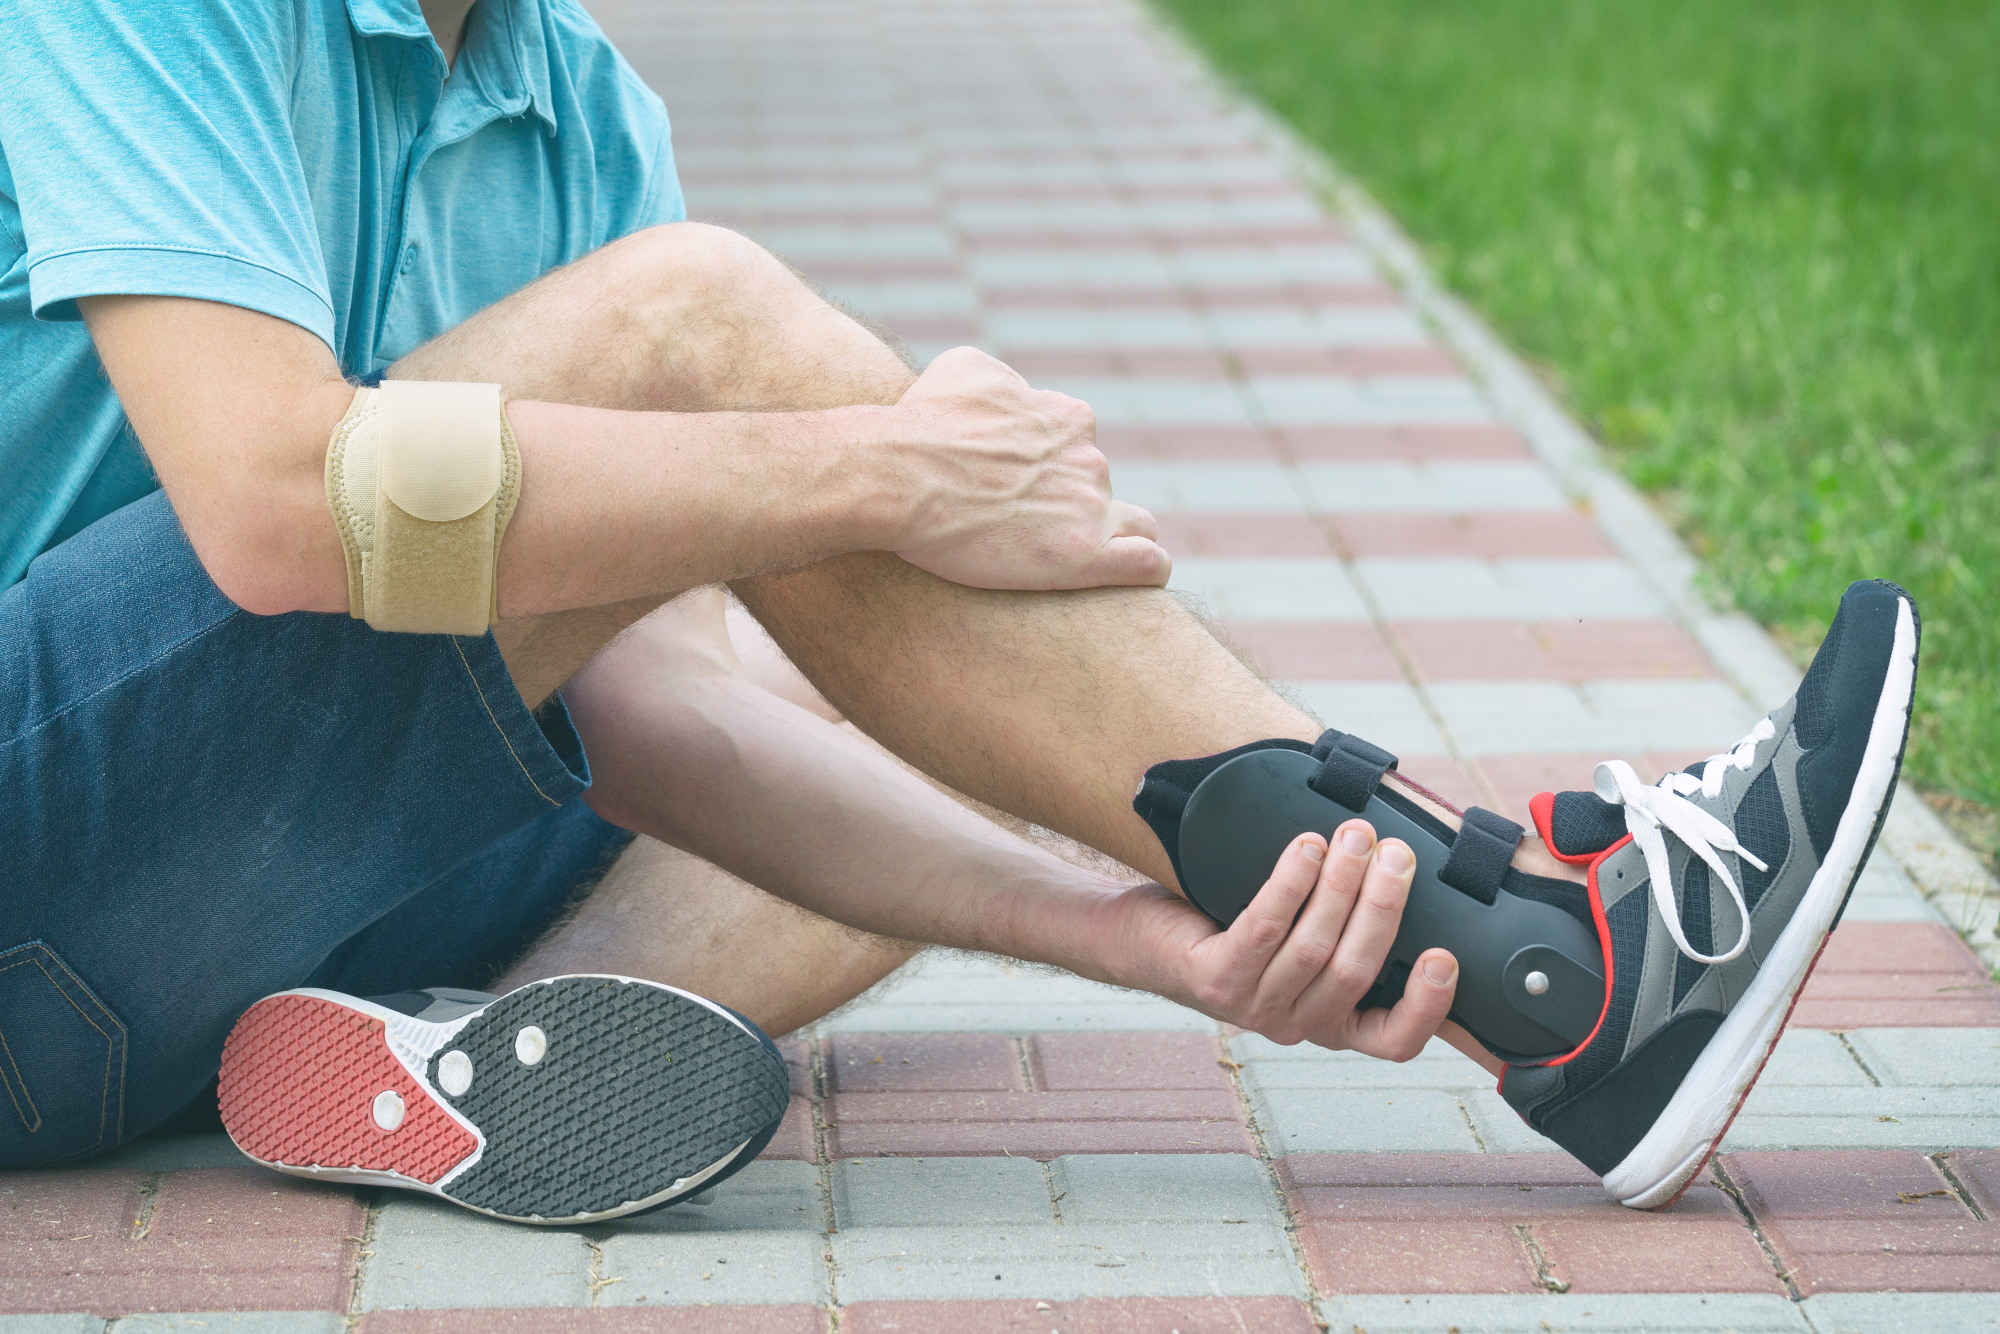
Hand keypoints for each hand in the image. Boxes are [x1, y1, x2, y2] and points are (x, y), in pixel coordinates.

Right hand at [884, 347, 1169, 590]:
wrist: (899, 476)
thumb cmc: (920, 425)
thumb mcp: (962, 369)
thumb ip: (1004, 381)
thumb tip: (1012, 395)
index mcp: (1068, 418)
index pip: (1078, 445)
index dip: (1048, 470)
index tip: (1012, 490)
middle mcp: (1089, 458)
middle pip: (1097, 488)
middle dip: (1069, 507)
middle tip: (1018, 530)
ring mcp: (1091, 507)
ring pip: (1131, 525)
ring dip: (1106, 539)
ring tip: (1062, 561)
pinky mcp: (1085, 556)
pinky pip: (1148, 564)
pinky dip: (1145, 570)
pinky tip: (1122, 578)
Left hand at [1110, 820, 1460, 1059]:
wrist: (1143, 937)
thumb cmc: (1236, 927)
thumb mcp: (1302, 936)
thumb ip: (1351, 925)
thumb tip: (1413, 869)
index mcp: (1331, 1019)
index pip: (1394, 1041)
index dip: (1427, 1007)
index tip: (1445, 955)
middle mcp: (1297, 1025)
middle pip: (1355, 971)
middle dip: (1383, 907)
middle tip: (1396, 853)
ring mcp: (1253, 1007)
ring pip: (1313, 948)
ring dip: (1341, 886)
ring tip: (1355, 835)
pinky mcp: (1214, 979)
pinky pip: (1264, 928)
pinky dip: (1291, 884)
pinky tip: (1306, 848)